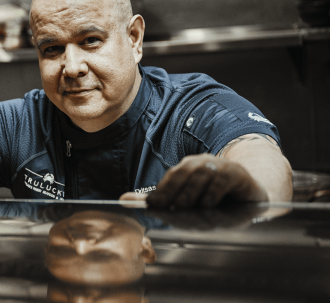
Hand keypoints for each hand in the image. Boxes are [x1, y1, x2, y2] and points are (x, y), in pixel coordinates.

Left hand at [121, 154, 267, 208]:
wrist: (250, 195)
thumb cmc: (214, 198)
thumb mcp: (186, 199)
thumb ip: (157, 199)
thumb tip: (123, 199)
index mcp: (188, 167)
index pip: (171, 177)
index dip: (160, 191)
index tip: (151, 206)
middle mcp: (202, 163)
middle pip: (183, 175)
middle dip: (173, 193)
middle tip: (166, 210)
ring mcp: (220, 166)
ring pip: (201, 177)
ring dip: (190, 195)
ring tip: (182, 210)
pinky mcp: (236, 174)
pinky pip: (221, 183)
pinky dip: (212, 195)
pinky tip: (207, 206)